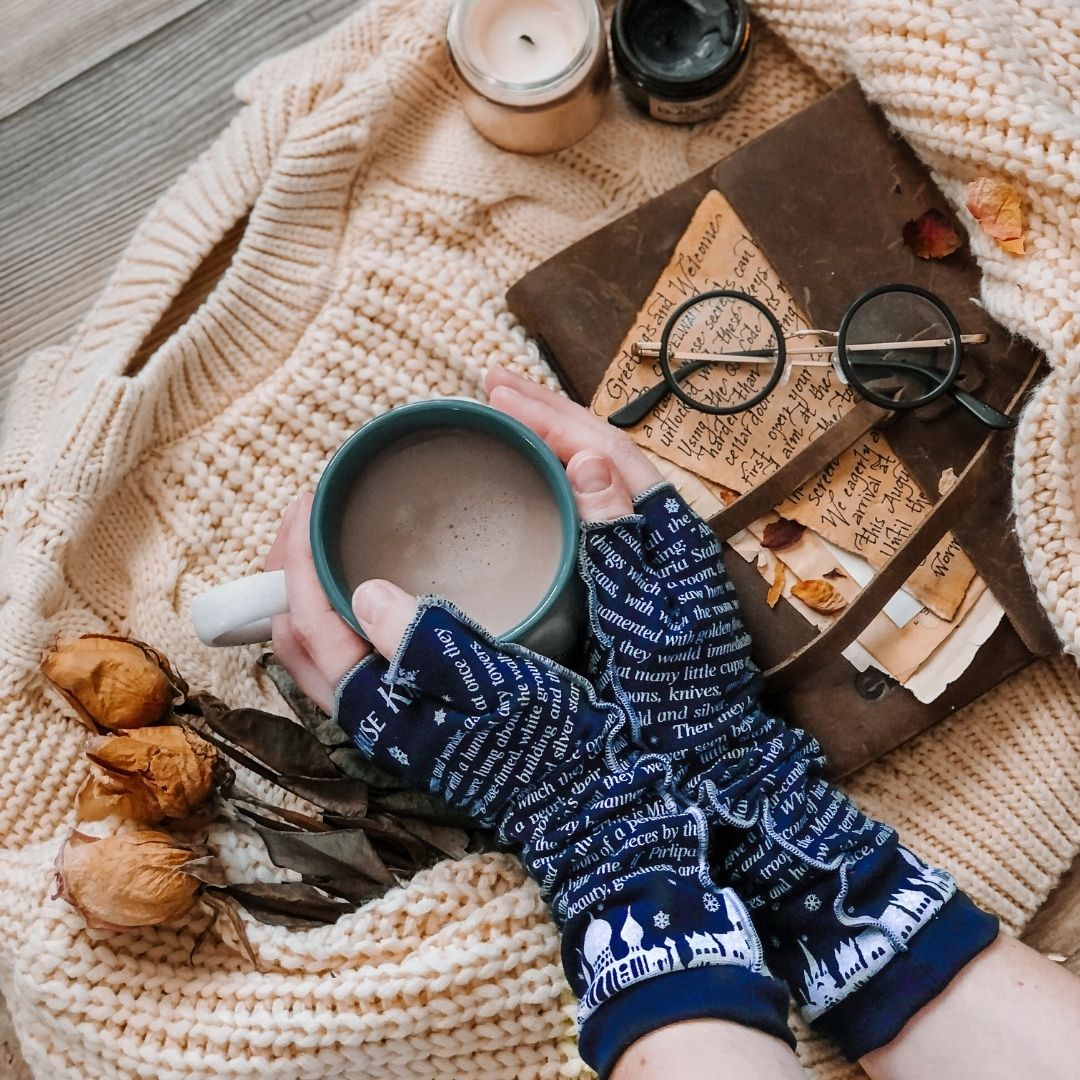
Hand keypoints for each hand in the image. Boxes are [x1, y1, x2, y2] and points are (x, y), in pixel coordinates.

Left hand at [267, 369, 664, 711]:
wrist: (606, 810)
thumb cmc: (567, 745)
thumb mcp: (509, 691)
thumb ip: (437, 647)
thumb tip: (368, 594)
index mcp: (389, 710)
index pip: (309, 626)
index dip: (296, 556)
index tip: (310, 497)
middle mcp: (378, 722)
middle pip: (299, 640)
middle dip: (294, 571)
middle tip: (313, 510)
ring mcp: (397, 727)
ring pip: (321, 657)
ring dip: (315, 596)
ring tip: (331, 539)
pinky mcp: (424, 726)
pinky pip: (354, 668)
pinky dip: (343, 624)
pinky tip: (371, 591)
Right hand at [483, 376, 995, 1062]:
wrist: (714, 772)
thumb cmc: (681, 700)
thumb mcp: (647, 620)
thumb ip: (618, 540)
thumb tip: (582, 462)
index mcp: (663, 535)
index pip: (603, 448)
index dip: (548, 413)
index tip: (495, 388)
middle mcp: (660, 537)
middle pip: (598, 453)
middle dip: (544, 419)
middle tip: (487, 392)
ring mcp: (647, 564)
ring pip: (592, 486)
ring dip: (547, 454)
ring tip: (497, 433)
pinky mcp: (631, 595)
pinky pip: (587, 528)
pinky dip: (553, 503)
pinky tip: (519, 507)